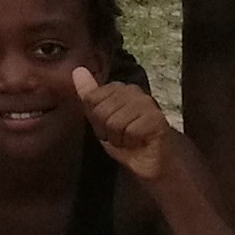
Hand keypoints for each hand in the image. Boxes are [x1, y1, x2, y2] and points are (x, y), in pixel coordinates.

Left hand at [68, 65, 173, 181]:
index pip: (91, 98)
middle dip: (106, 130)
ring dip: (118, 138)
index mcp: (118, 88)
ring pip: (113, 122)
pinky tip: (139, 142)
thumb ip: (89, 96)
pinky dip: (130, 143)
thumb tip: (78, 70)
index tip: (108, 128)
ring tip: (130, 140)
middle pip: (100, 110)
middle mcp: (133, 90)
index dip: (96, 120)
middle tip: (120, 136)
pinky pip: (129, 131)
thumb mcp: (101, 120)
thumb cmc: (126, 141)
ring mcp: (146, 103)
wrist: (152, 163)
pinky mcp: (156, 118)